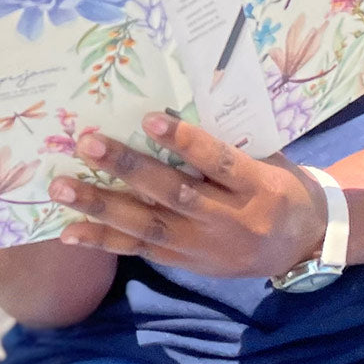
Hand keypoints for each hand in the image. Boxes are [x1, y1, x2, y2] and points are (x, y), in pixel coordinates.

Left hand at [48, 112, 327, 278]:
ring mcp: (205, 247)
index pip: (218, 162)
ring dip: (102, 206)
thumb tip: (174, 100)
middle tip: (88, 144)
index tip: (149, 117)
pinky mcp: (187, 263)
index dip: (185, 142)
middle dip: (128, 168)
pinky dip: (104, 240)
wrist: (301, 243)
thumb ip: (229, 139)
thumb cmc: (278, 182)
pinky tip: (70, 231)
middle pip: (174, 194)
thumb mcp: (267, 157)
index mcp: (257, 186)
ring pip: (148, 226)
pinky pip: (141, 250)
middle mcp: (230, 220)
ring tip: (62, 188)